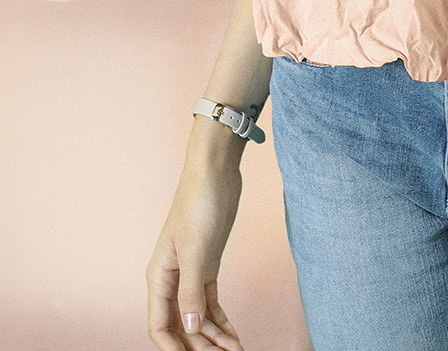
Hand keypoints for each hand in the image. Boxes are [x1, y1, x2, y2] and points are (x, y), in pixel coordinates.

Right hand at [147, 151, 244, 350]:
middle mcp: (172, 280)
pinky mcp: (208, 266)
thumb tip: (189, 329)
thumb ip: (191, 289)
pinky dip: (221, 322)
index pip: (159, 326)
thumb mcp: (196, 248)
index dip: (173, 349)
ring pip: (198, 318)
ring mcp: (190, 274)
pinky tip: (233, 338)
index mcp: (159, 277)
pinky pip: (210, 304)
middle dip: (199, 347)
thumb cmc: (200, 202)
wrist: (216, 170)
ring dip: (214, 338)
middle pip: (181, 327)